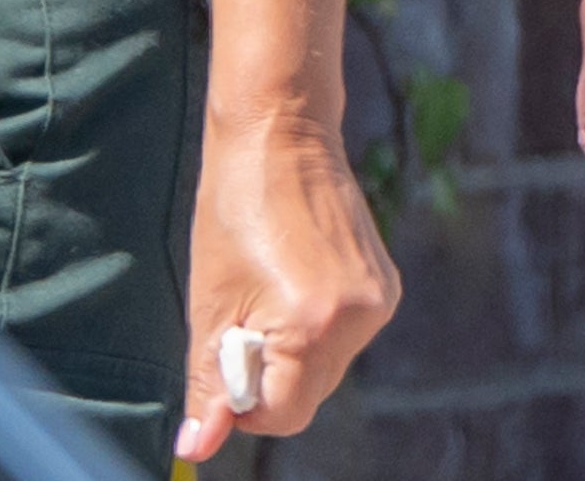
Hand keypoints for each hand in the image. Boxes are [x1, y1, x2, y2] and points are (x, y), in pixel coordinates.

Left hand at [169, 105, 399, 460]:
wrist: (282, 136)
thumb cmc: (235, 213)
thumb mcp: (211, 307)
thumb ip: (210, 384)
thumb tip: (198, 447)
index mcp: (315, 325)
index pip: (283, 415)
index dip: (243, 403)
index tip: (227, 354)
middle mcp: (361, 318)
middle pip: (308, 395)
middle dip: (269, 374)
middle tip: (243, 313)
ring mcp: (381, 300)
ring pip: (326, 368)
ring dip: (292, 351)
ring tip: (270, 289)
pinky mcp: (386, 285)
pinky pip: (344, 337)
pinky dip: (315, 327)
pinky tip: (297, 279)